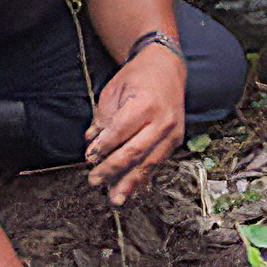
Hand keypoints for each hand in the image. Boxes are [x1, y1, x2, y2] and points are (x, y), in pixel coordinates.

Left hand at [84, 44, 184, 204]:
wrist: (167, 67)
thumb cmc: (137, 76)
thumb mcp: (114, 90)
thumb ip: (102, 118)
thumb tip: (92, 142)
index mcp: (145, 104)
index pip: (120, 132)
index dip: (103, 147)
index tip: (89, 157)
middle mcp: (163, 120)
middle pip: (135, 152)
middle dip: (112, 169)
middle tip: (94, 181)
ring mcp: (173, 132)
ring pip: (149, 162)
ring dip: (130, 182)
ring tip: (115, 198)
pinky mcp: (176, 139)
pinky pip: (158, 162)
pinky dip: (144, 176)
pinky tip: (133, 189)